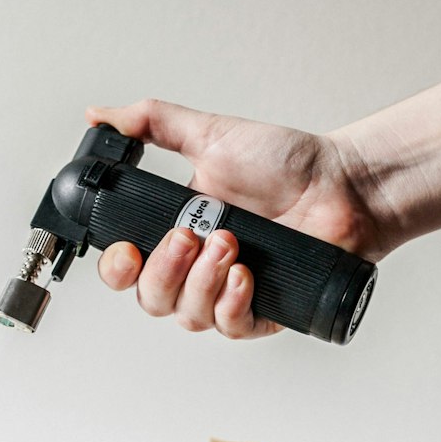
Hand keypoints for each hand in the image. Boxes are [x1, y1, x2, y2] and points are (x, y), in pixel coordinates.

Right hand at [87, 98, 388, 339]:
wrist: (341, 184)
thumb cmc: (286, 164)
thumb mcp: (210, 134)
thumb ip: (150, 122)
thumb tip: (99, 115)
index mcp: (175, 232)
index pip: (126, 268)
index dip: (117, 268)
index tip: (127, 250)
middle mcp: (196, 269)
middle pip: (151, 299)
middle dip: (164, 270)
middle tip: (191, 235)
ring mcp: (227, 293)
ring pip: (188, 315)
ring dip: (202, 280)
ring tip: (229, 243)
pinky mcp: (261, 313)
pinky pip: (231, 327)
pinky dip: (232, 303)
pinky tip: (245, 275)